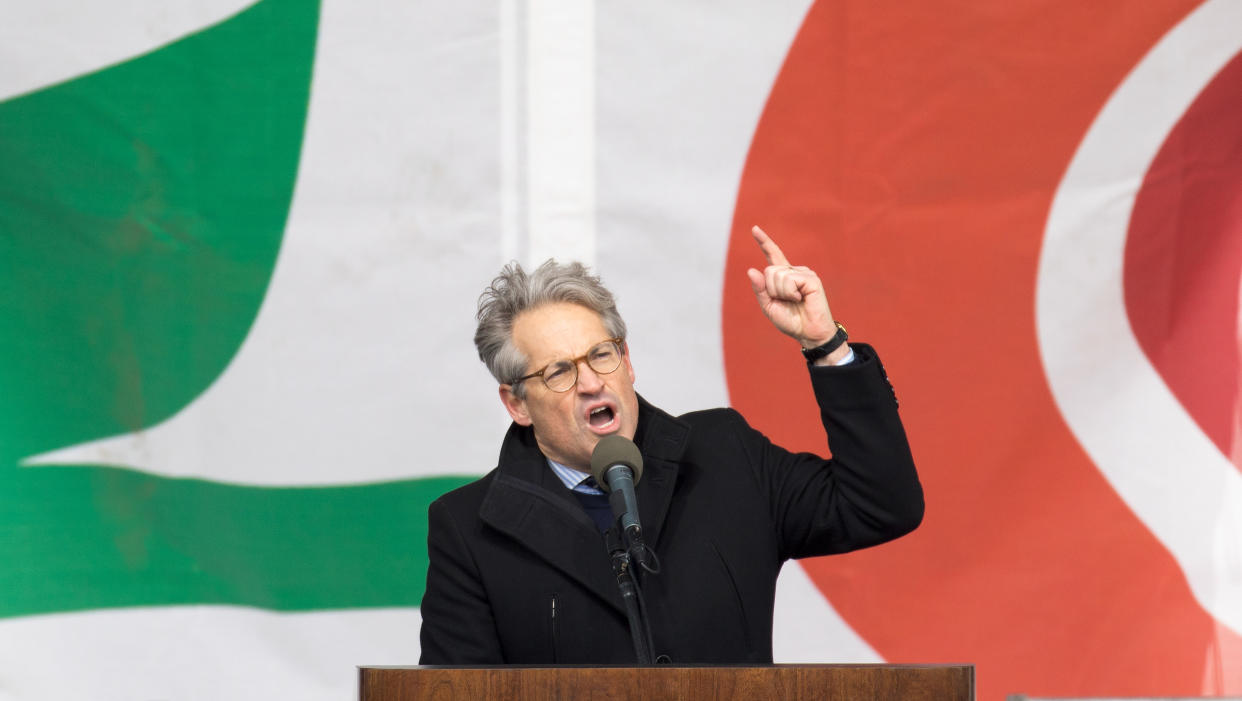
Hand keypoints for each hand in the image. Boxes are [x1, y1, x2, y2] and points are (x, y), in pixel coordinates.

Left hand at [746, 226, 844, 361]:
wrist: (809, 333)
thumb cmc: (791, 321)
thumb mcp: (769, 306)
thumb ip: (760, 289)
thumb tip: (751, 270)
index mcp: (783, 277)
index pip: (772, 255)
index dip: (764, 242)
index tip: (754, 229)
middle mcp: (794, 271)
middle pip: (769, 270)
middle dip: (771, 290)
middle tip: (786, 301)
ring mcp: (804, 273)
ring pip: (777, 275)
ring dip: (781, 293)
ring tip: (795, 301)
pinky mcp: (811, 279)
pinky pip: (789, 280)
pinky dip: (790, 293)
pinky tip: (801, 299)